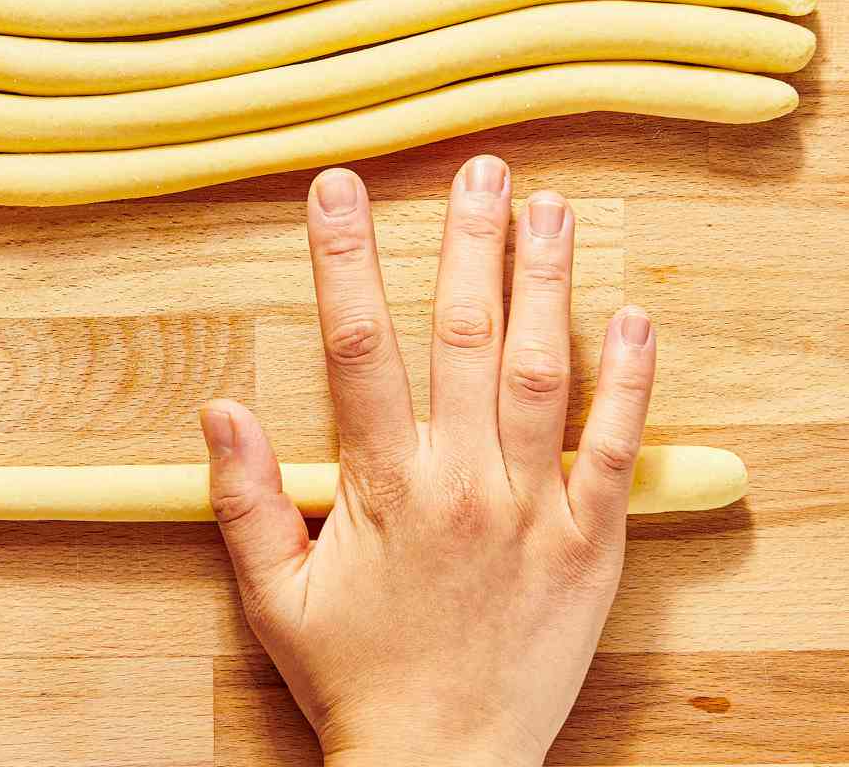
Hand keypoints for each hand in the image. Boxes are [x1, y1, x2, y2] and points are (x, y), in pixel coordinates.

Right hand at [201, 157, 655, 766]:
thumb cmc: (357, 682)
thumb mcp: (274, 597)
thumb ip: (242, 499)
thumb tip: (219, 408)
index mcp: (384, 488)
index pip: (357, 348)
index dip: (345, 260)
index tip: (340, 188)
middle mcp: (461, 485)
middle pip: (462, 337)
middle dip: (469, 244)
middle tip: (482, 170)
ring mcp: (532, 511)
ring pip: (538, 374)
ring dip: (543, 284)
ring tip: (549, 209)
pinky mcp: (590, 546)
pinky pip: (614, 450)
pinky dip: (627, 381)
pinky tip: (632, 317)